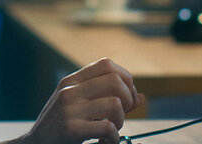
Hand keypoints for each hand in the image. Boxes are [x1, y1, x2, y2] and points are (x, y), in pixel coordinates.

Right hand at [10, 58, 143, 143]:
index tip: (126, 98)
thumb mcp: (80, 108)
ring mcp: (69, 109)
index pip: (107, 64)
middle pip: (115, 81)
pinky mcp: (70, 129)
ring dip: (120, 122)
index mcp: (71, 82)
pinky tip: (105, 142)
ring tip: (110, 131)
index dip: (125, 79)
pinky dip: (113, 138)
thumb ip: (108, 100)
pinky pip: (107, 127)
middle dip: (127, 100)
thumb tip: (141, 97)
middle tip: (119, 116)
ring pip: (115, 104)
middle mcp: (69, 91)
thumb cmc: (60, 129)